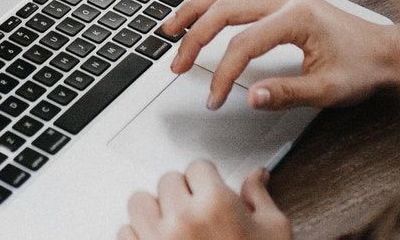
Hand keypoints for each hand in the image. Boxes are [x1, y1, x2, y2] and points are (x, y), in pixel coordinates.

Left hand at [120, 162, 289, 239]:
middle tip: (197, 213)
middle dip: (182, 193)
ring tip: (173, 226)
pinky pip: (125, 233)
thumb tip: (256, 177)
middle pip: (168, 181)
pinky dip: (138, 236)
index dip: (207, 180)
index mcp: (216, 204)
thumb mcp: (274, 233)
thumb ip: (259, 199)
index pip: (198, 167)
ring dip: (155, 211)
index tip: (210, 191)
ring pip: (140, 202)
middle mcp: (182, 218)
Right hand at [161, 0, 399, 110]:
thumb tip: (251, 96)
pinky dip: (212, 4)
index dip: (222, 73)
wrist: (387, 50)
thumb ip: (286, 93)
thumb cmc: (363, 67)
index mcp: (297, 17)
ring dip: (195, 10)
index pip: (243, 43)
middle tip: (176, 64)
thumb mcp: (328, 90)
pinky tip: (199, 16)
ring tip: (170, 29)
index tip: (214, 98)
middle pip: (224, 8)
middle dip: (194, 37)